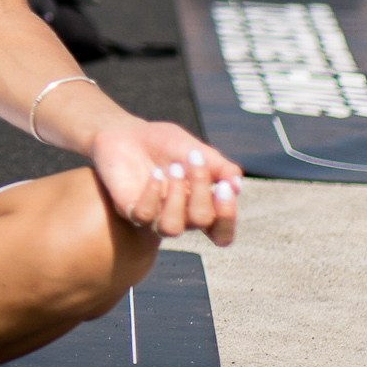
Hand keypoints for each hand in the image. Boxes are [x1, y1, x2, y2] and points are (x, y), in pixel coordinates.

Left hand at [90, 121, 241, 245]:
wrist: (128, 132)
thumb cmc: (165, 144)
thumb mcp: (197, 149)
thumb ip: (220, 167)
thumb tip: (237, 185)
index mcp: (201, 207)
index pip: (221, 233)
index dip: (227, 217)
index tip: (225, 186)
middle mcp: (180, 217)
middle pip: (201, 221)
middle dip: (201, 188)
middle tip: (194, 159)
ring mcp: (154, 216)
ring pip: (172, 228)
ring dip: (177, 196)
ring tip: (173, 168)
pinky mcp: (130, 210)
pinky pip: (144, 216)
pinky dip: (152, 194)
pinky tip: (155, 174)